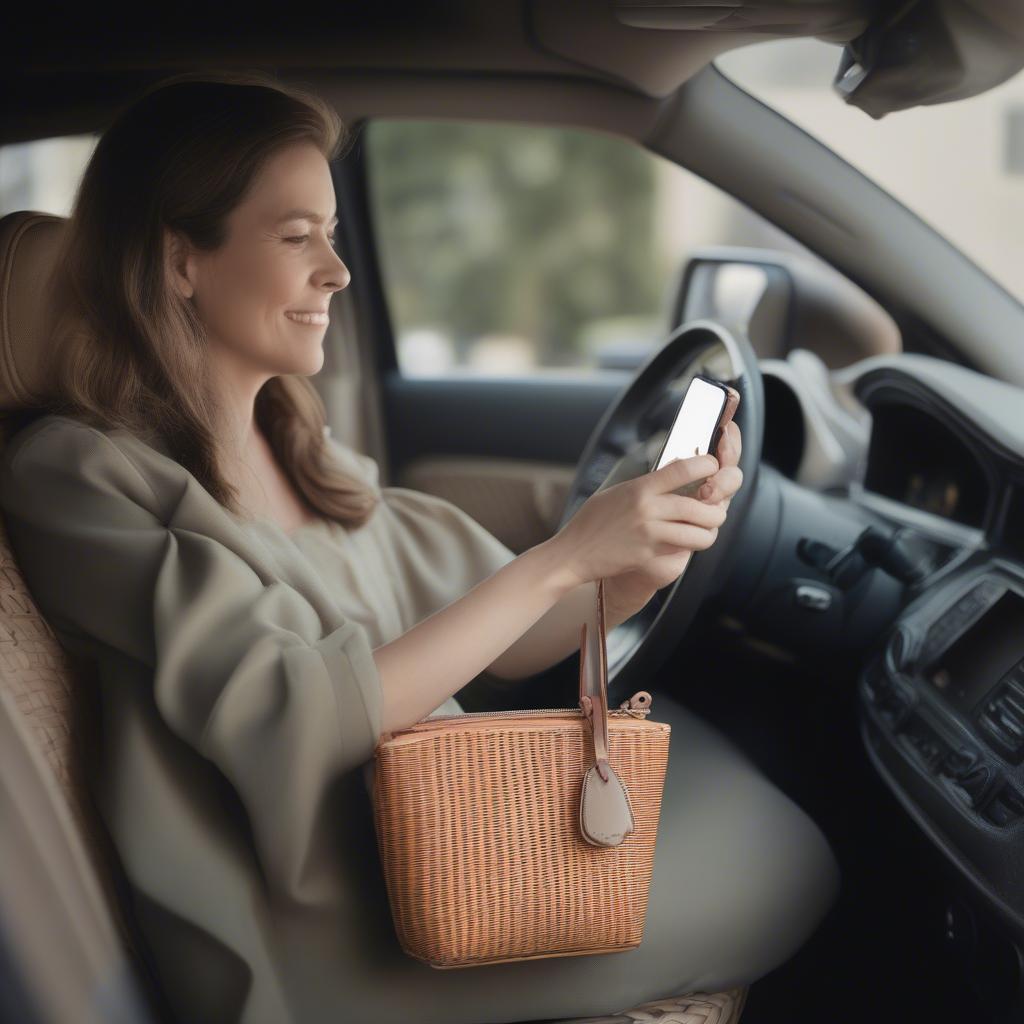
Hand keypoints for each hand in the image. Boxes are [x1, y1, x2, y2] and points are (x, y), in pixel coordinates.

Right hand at [603, 420, 744, 618]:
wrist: (573, 554)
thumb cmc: (592, 522)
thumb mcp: (616, 493)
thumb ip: (645, 486)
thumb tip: (674, 473)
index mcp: (640, 488)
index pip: (684, 469)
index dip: (707, 465)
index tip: (713, 466)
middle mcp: (647, 509)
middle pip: (701, 506)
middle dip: (716, 510)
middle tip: (715, 510)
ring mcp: (650, 534)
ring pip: (700, 533)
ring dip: (708, 533)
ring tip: (704, 531)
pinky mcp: (650, 555)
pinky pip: (683, 550)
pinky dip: (689, 547)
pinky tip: (684, 543)